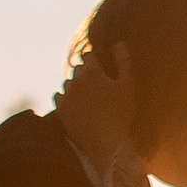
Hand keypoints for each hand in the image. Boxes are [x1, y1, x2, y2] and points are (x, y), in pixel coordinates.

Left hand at [56, 45, 139, 170]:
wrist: (107, 143)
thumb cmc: (121, 113)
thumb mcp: (128, 84)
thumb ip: (123, 62)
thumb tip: (119, 43)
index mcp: (92, 72)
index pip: (88, 57)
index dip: (95, 61)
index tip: (100, 69)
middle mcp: (75, 81)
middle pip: (77, 69)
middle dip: (85, 73)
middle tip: (96, 85)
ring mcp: (66, 96)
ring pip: (67, 83)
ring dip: (75, 86)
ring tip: (86, 96)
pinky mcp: (61, 111)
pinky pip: (58, 97)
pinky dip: (65, 98)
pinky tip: (75, 105)